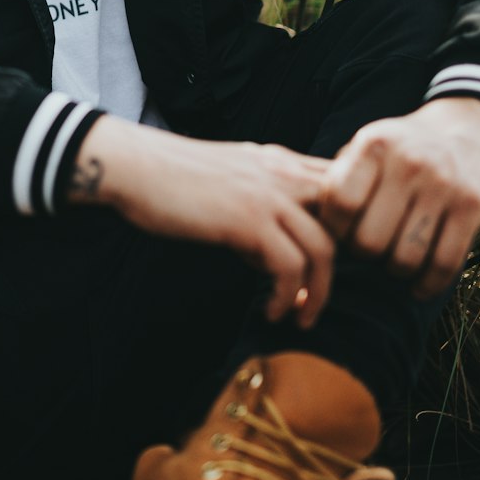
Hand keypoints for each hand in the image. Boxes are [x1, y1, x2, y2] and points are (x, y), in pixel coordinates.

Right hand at [69, 116, 335, 328]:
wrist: (132, 166)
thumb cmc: (170, 178)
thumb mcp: (229, 178)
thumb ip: (258, 204)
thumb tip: (268, 255)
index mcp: (280, 162)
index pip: (342, 189)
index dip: (347, 229)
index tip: (329, 264)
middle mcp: (283, 174)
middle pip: (345, 221)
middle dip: (346, 265)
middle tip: (322, 296)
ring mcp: (268, 196)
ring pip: (324, 250)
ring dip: (319, 293)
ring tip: (301, 317)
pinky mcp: (248, 220)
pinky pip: (290, 267)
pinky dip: (287, 297)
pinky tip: (271, 310)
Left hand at [318, 97, 479, 298]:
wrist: (464, 132)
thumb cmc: (398, 151)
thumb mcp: (365, 149)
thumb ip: (336, 180)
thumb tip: (303, 228)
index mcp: (374, 145)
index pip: (340, 203)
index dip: (334, 229)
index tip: (339, 232)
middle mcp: (409, 163)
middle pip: (370, 240)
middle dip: (362, 254)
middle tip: (366, 249)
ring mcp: (444, 185)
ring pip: (405, 259)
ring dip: (394, 271)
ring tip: (391, 262)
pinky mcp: (473, 206)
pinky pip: (444, 264)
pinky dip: (427, 285)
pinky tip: (417, 287)